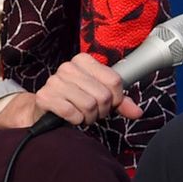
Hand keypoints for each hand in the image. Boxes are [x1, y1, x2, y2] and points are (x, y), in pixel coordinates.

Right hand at [0, 52, 143, 129]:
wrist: (45, 109)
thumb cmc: (76, 101)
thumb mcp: (100, 98)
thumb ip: (121, 102)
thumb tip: (137, 112)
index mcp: (83, 61)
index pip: (114, 80)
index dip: (116, 98)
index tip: (108, 103)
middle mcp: (67, 67)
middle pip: (103, 95)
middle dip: (101, 111)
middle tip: (92, 112)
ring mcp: (54, 81)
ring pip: (89, 105)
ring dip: (88, 117)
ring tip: (82, 115)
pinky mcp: (45, 97)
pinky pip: (71, 112)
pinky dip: (75, 120)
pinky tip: (70, 118)